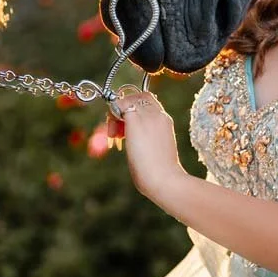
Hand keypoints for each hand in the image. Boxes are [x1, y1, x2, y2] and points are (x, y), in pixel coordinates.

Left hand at [105, 87, 184, 206]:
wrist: (165, 179)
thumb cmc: (161, 174)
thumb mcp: (157, 151)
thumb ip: (148, 142)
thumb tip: (137, 147)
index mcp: (165, 121)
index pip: (148, 103)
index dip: (135, 110)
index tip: (127, 129)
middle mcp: (158, 114)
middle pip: (138, 97)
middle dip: (125, 108)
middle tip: (119, 131)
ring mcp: (148, 116)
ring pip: (128, 98)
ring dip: (117, 112)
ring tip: (116, 135)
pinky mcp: (135, 120)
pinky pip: (119, 104)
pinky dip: (112, 114)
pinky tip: (113, 133)